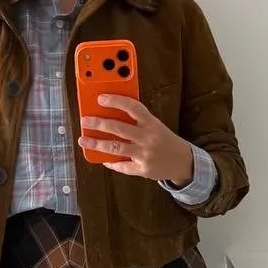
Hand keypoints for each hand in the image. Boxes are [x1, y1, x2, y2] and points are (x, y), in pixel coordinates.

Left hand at [79, 95, 194, 184]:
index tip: (100, 98)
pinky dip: (110, 162)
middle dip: (99, 124)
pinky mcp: (143, 169)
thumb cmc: (164, 139)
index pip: (132, 107)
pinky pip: (122, 166)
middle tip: (85, 121)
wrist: (183, 161)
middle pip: (119, 128)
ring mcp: (145, 155)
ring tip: (83, 140)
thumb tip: (110, 113)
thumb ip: (136, 120)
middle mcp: (148, 138)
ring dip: (97, 144)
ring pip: (115, 148)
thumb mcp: (154, 125)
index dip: (115, 101)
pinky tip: (101, 158)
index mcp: (151, 123)